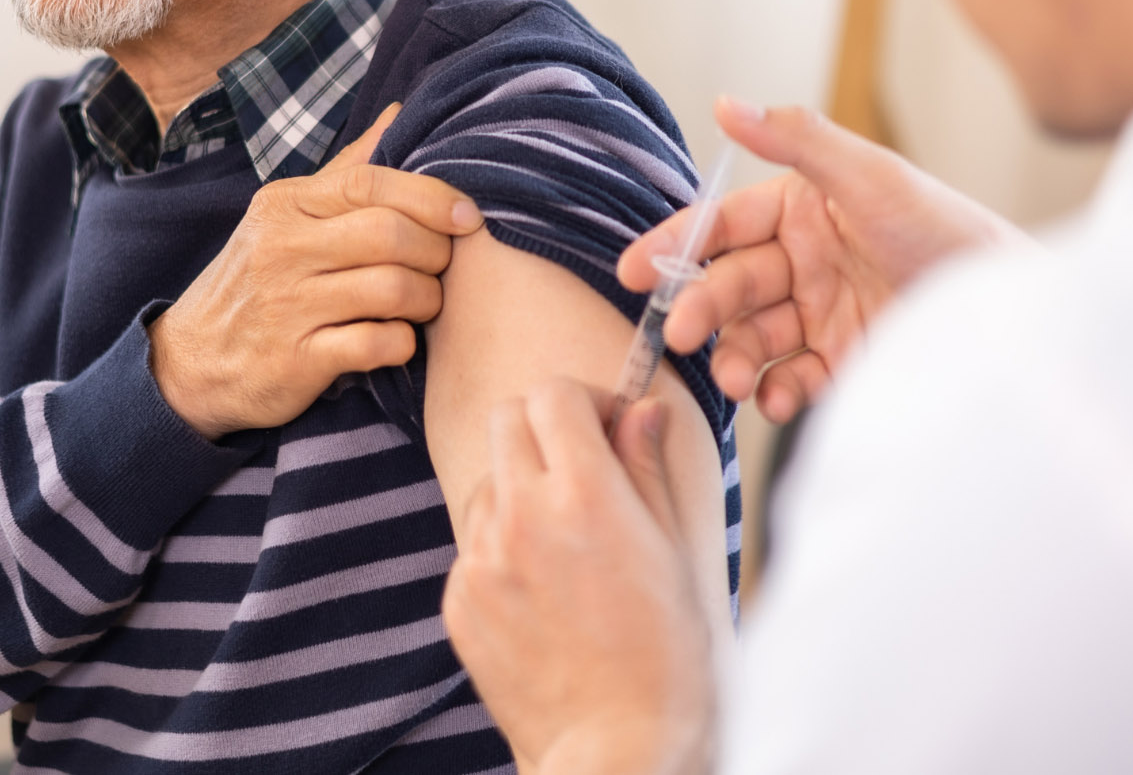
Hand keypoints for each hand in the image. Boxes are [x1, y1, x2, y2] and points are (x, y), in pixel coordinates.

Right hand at [150, 104, 482, 438]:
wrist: (191, 363)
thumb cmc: (258, 281)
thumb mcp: (288, 216)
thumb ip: (347, 169)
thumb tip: (400, 113)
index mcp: (285, 204)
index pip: (370, 182)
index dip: (432, 196)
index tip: (467, 215)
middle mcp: (282, 249)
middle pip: (389, 235)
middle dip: (435, 252)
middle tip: (442, 268)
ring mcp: (287, 307)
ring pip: (391, 290)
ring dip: (426, 300)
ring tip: (424, 305)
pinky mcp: (295, 362)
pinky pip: (375, 345)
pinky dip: (402, 343)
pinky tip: (397, 339)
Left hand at [443, 379, 712, 774]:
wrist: (618, 750)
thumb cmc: (666, 654)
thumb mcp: (674, 549)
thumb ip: (647, 466)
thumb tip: (641, 406)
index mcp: (585, 493)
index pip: (553, 394)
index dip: (583, 401)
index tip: (605, 428)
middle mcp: (523, 515)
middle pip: (506, 418)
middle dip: (542, 427)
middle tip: (578, 466)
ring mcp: (482, 559)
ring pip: (486, 481)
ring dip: (518, 488)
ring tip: (563, 542)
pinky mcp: (458, 599)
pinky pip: (471, 544)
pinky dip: (500, 548)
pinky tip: (542, 591)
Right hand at [620, 97, 1025, 421]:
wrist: (1011, 310)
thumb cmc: (947, 229)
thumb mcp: (870, 175)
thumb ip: (796, 140)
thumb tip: (725, 102)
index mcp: (802, 208)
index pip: (723, 225)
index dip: (675, 244)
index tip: (632, 271)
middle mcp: (805, 260)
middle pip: (730, 284)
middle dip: (701, 309)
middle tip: (681, 334)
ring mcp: (822, 313)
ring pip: (752, 336)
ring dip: (733, 356)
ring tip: (732, 378)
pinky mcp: (843, 362)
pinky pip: (791, 378)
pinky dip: (776, 392)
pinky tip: (775, 399)